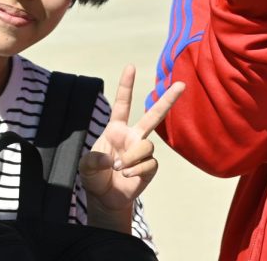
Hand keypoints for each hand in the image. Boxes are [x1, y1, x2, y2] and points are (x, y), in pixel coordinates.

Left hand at [79, 66, 184, 218]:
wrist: (105, 198)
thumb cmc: (95, 177)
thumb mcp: (85, 166)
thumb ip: (93, 159)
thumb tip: (113, 158)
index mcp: (116, 129)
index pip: (122, 103)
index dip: (126, 85)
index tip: (131, 66)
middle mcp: (132, 136)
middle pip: (153, 115)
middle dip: (168, 99)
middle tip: (182, 84)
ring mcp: (142, 151)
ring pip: (147, 146)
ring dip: (132, 158)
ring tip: (120, 168)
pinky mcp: (150, 167)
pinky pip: (149, 163)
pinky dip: (137, 170)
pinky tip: (128, 175)